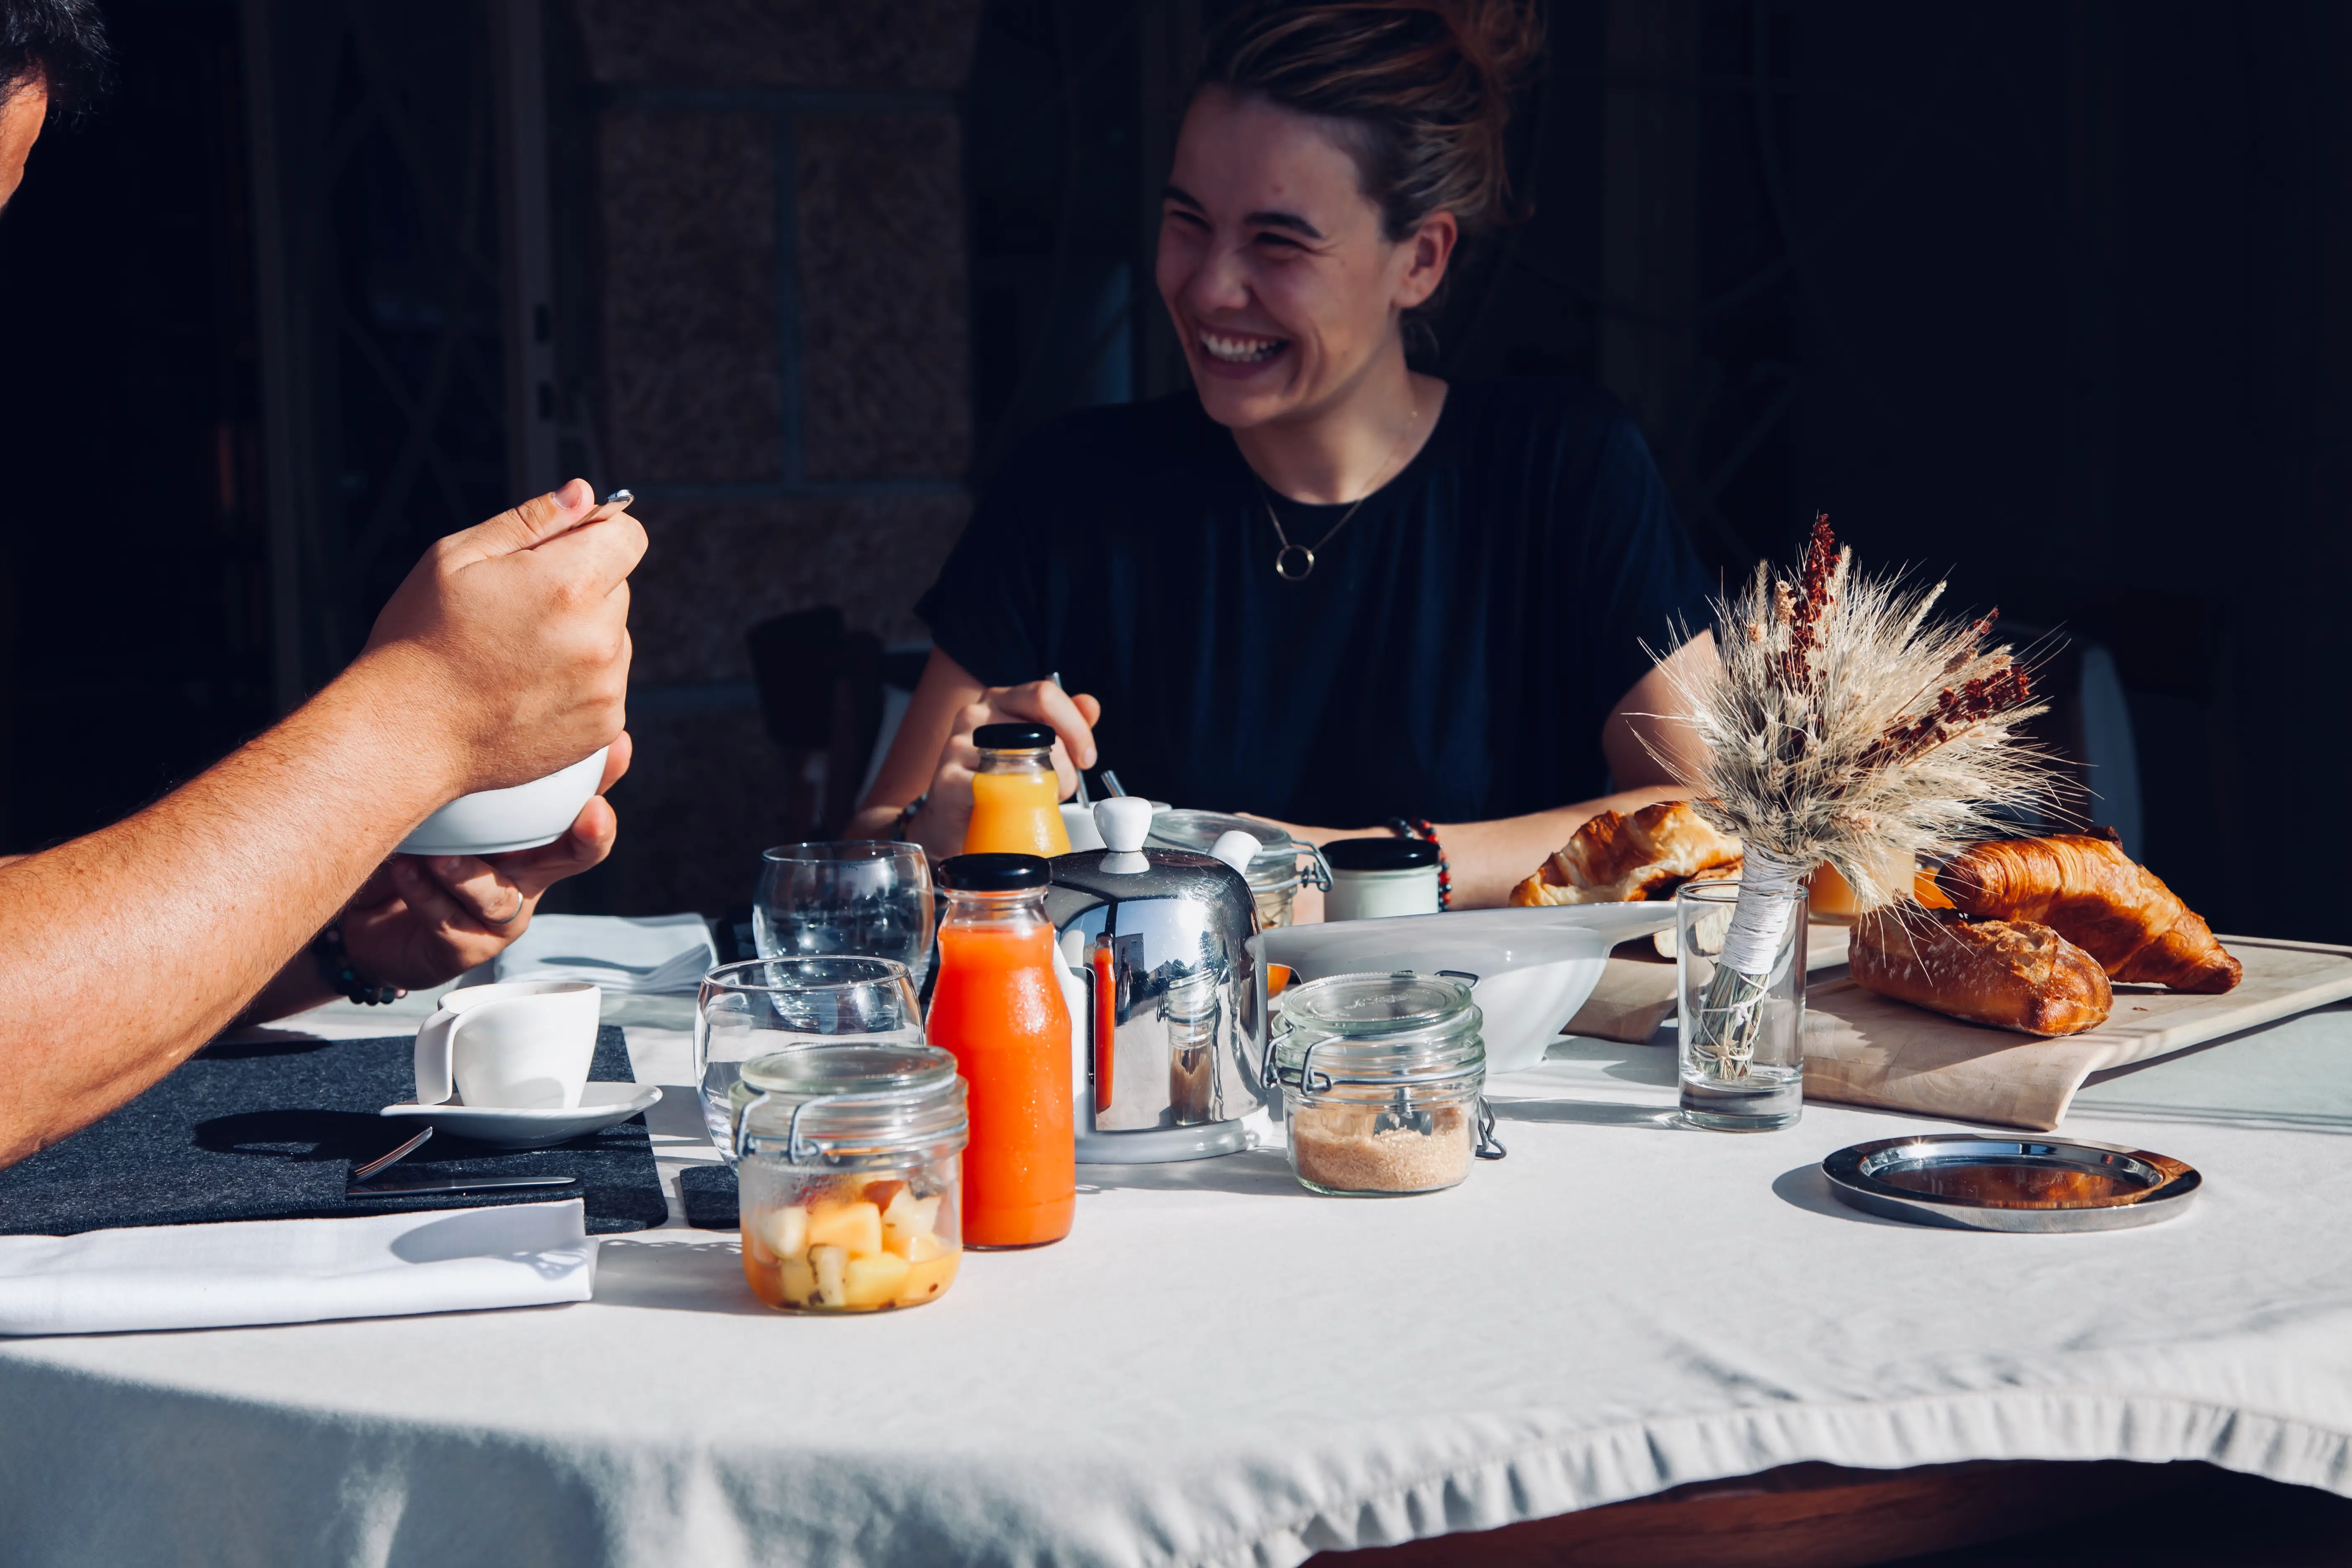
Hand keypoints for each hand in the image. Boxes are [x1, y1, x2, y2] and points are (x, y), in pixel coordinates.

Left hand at [337, 738, 629, 989]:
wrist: (365, 906)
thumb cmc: (408, 837)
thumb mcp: (435, 792)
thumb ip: (461, 757)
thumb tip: (474, 685)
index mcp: (531, 830)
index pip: (582, 798)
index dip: (607, 775)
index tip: (619, 744)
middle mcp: (528, 870)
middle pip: (578, 855)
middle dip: (590, 834)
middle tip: (593, 814)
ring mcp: (502, 913)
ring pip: (502, 895)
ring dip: (469, 873)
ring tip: (437, 856)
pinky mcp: (467, 947)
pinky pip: (455, 923)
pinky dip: (426, 895)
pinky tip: (407, 871)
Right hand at [359, 478, 646, 797]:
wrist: (406, 732)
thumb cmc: (421, 639)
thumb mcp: (457, 557)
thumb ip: (531, 520)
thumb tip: (583, 493)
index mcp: (569, 585)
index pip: (628, 537)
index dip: (595, 534)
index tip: (564, 548)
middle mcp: (599, 638)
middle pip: (616, 588)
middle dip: (578, 587)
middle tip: (516, 611)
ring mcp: (606, 687)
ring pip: (612, 636)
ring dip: (579, 635)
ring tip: (515, 655)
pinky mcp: (604, 725)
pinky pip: (607, 682)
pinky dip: (579, 680)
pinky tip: (527, 687)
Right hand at [906, 680, 1101, 859]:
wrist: (954, 820)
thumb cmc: (999, 781)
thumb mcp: (1037, 747)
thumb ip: (1065, 724)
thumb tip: (1090, 705)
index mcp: (1000, 699)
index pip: (1044, 695)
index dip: (1075, 727)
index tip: (1087, 758)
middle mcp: (976, 715)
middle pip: (1038, 730)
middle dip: (1065, 765)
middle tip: (1064, 788)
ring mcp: (957, 745)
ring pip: (1020, 761)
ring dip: (1044, 787)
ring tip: (1041, 800)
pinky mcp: (947, 779)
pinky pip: (995, 788)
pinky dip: (1015, 802)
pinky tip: (1014, 808)